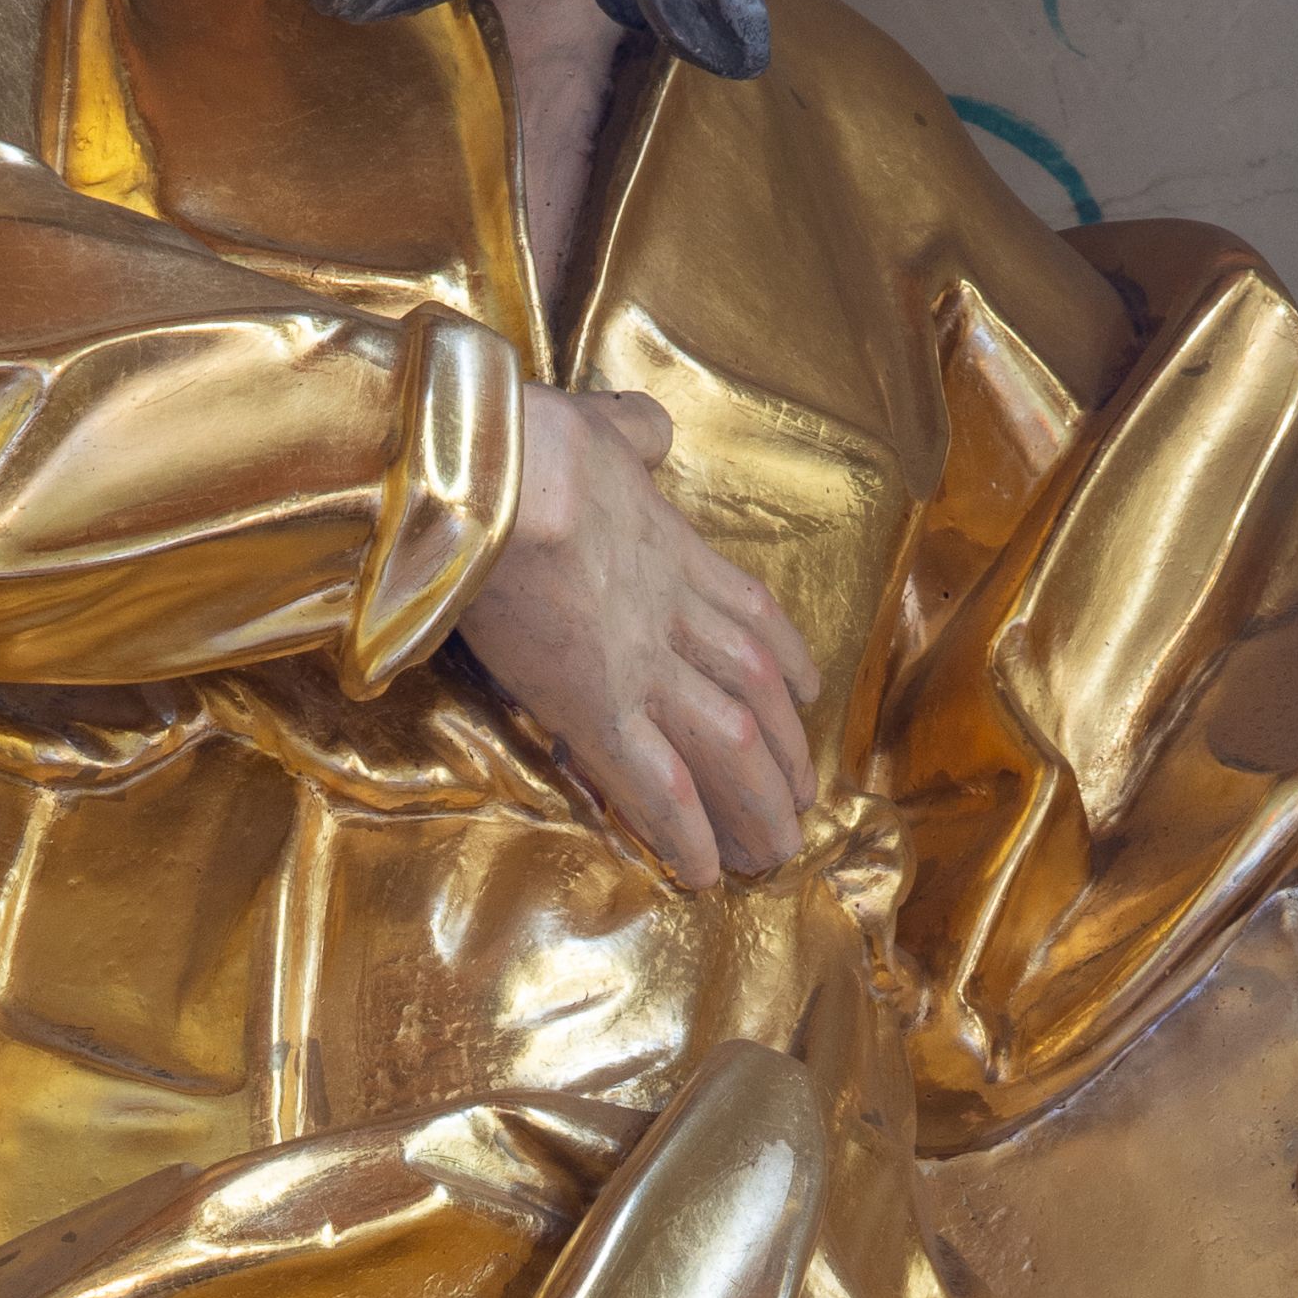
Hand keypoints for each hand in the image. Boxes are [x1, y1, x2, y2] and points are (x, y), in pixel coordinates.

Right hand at [459, 387, 817, 890]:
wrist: (492, 476)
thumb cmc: (528, 444)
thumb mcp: (597, 423)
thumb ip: (627, 433)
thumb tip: (643, 427)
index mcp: (673, 550)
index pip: (750, 614)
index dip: (786, 658)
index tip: (805, 693)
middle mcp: (675, 615)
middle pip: (755, 695)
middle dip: (785, 754)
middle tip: (803, 802)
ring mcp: (644, 666)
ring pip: (729, 747)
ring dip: (756, 805)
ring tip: (775, 854)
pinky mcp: (598, 710)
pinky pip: (659, 786)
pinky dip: (687, 833)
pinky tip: (705, 874)